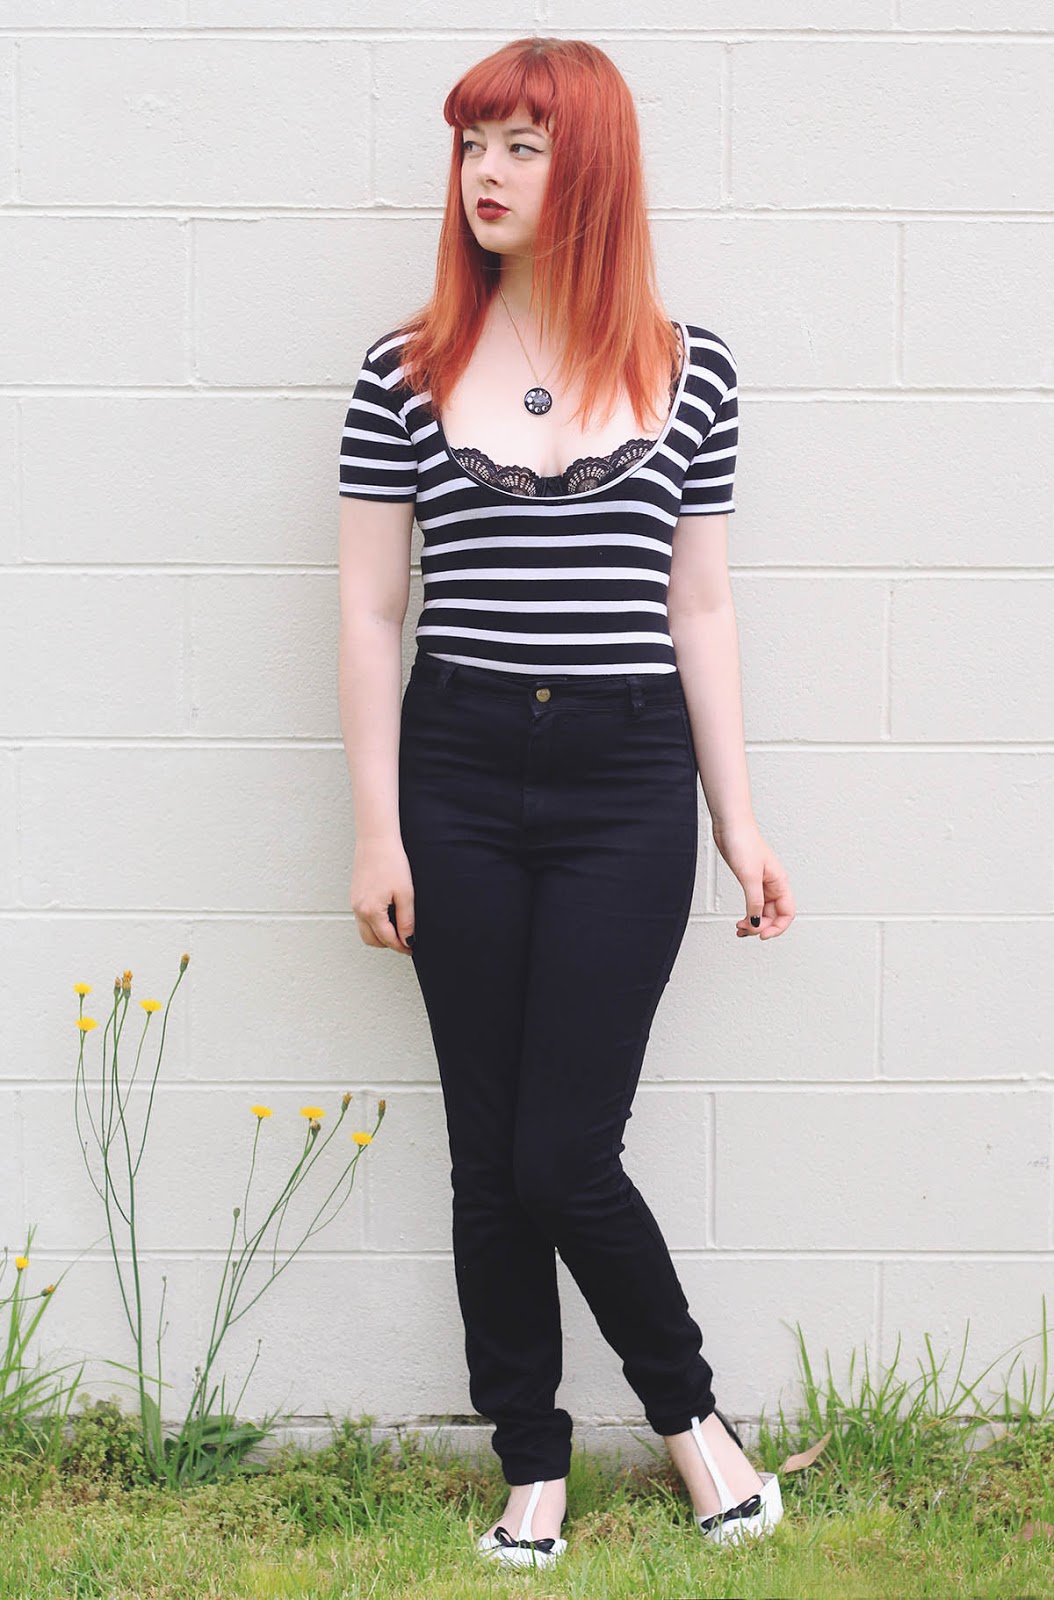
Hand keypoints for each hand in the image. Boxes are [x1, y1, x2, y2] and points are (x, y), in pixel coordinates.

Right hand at [349, 840, 414, 953]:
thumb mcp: (405, 894)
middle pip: (372, 940)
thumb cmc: (391, 862)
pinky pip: (362, 918)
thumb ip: (406, 920)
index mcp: (371, 911)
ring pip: (365, 931)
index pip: (387, 939)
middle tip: (405, 941)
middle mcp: (359, 910)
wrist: (376, 840)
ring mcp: (355, 903)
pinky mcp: (355, 896)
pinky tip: (387, 915)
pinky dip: (374, 923)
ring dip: (380, 935)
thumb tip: (407, 939)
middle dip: (388, 944)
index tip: (412, 948)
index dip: (401, 946)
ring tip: (397, 928)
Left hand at [712, 819, 795, 939]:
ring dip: (753, 923)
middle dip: (760, 926)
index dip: (777, 928)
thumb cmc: (744, 842)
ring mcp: (761, 883)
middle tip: (745, 930)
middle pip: (773, 915)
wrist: (730, 826)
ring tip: (740, 929)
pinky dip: (748, 914)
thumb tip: (756, 922)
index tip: (762, 935)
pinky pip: (753, 904)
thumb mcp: (749, 877)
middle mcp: (773, 885)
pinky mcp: (749, 880)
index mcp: (780, 883)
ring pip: (762, 911)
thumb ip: (754, 901)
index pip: (787, 913)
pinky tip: (740, 919)